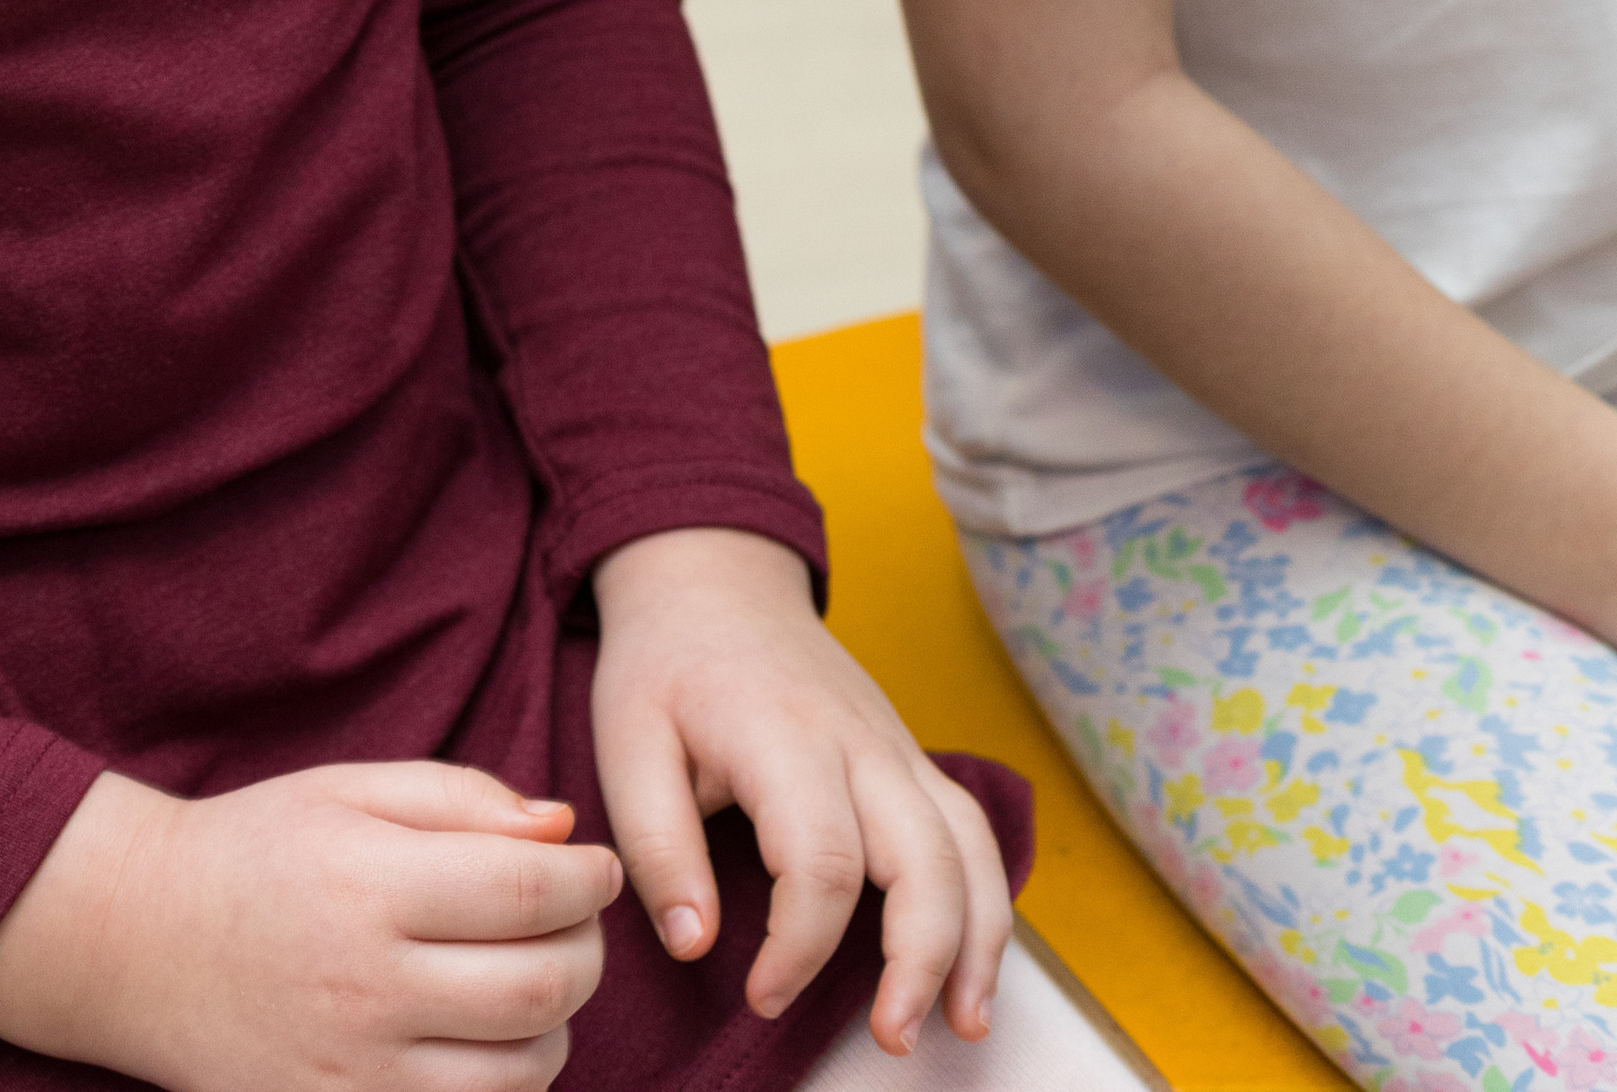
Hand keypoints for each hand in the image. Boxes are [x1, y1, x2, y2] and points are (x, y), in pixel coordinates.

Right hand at [0, 756, 621, 1090]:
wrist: (138, 940)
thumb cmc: (257, 848)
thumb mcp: (349, 788)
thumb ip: (462, 797)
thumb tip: (564, 830)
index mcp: (369, 885)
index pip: (528, 893)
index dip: (591, 881)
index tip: (599, 866)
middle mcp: (366, 986)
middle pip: (539, 989)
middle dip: (589, 950)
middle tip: (579, 920)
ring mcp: (354, 1072)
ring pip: (521, 1071)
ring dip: (558, 1023)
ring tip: (536, 975)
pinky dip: (508, 1082)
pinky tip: (489, 1034)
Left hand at [591, 526, 1011, 1055]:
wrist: (714, 575)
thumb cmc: (666, 663)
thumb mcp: (627, 742)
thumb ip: (657, 846)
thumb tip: (695, 945)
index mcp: (783, 733)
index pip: (822, 862)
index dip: (800, 949)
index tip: (760, 997)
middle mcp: (859, 740)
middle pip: (925, 859)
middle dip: (920, 961)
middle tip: (889, 1041)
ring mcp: (896, 745)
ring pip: (970, 847)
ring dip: (978, 942)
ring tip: (960, 1026)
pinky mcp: (910, 756)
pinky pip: (972, 831)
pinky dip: (989, 903)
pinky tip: (973, 968)